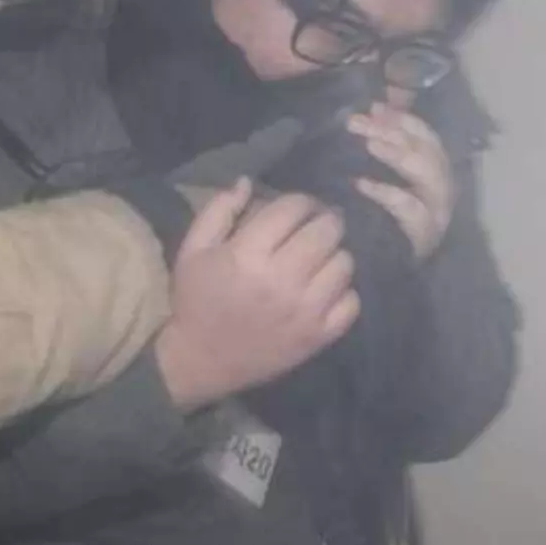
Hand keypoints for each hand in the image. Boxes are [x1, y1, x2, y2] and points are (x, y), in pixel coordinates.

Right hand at [154, 178, 359, 410]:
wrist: (200, 361)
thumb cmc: (196, 300)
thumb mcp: (193, 250)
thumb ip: (219, 210)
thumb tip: (249, 182)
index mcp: (249, 255)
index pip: (294, 208)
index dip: (300, 201)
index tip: (297, 208)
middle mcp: (283, 280)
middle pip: (328, 230)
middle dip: (324, 221)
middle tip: (315, 227)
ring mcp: (305, 311)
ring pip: (345, 263)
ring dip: (334, 254)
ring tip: (319, 258)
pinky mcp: (318, 337)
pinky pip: (352, 303)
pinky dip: (344, 292)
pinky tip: (325, 289)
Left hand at [349, 104, 455, 262]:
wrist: (378, 273)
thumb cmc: (375, 220)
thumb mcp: (378, 177)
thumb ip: (381, 144)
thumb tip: (374, 108)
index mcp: (433, 173)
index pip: (427, 136)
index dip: (403, 119)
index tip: (375, 108)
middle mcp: (441, 190)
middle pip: (427, 151)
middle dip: (393, 133)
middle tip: (359, 124)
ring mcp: (437, 213)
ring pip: (428, 175)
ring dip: (398, 155)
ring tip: (370, 145)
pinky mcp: (425, 236)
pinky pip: (410, 209)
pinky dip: (386, 193)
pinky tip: (361, 184)